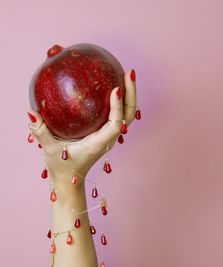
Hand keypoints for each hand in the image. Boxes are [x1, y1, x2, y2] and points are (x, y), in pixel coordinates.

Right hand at [27, 69, 136, 189]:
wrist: (70, 178)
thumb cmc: (62, 166)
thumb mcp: (49, 149)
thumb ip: (40, 131)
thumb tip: (31, 112)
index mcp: (99, 143)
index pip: (115, 124)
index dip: (118, 107)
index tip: (115, 89)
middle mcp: (108, 139)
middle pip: (128, 116)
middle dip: (131, 94)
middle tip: (129, 72)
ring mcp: (109, 136)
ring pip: (126, 115)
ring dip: (129, 95)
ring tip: (126, 73)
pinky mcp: (105, 133)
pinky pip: (117, 115)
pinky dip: (119, 100)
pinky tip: (110, 84)